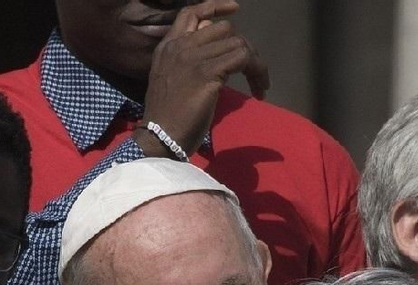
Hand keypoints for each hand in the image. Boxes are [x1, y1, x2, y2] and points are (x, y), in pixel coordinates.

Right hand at [135, 0, 268, 158]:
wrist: (159, 138)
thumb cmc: (166, 117)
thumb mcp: (170, 80)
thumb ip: (187, 61)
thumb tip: (215, 54)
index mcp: (168, 47)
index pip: (191, 13)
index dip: (215, 6)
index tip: (235, 8)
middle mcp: (180, 46)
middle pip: (224, 28)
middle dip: (243, 46)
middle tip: (251, 69)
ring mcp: (194, 58)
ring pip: (238, 43)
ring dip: (255, 63)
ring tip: (258, 84)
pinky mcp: (208, 73)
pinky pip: (243, 58)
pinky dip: (257, 72)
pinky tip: (258, 90)